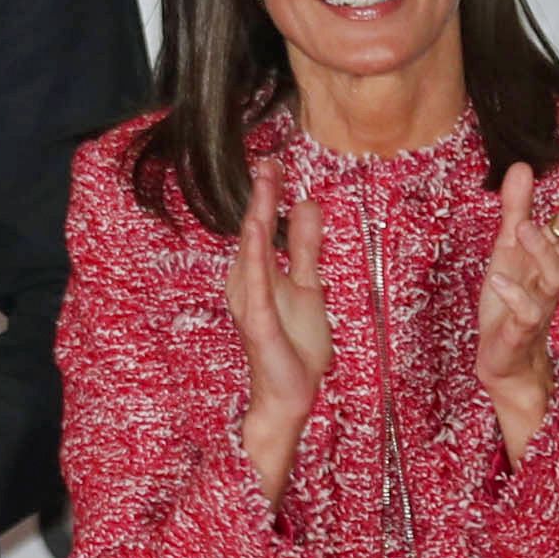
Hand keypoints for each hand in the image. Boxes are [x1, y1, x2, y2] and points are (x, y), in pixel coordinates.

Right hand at [228, 159, 332, 505]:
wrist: (290, 396)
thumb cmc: (295, 345)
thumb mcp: (309, 287)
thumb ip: (306, 248)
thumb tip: (309, 205)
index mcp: (261, 273)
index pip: (263, 226)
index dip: (269, 194)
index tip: (276, 162)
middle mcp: (249, 283)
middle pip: (253, 232)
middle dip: (261, 197)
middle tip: (269, 162)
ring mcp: (252, 303)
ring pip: (251, 254)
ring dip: (257, 219)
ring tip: (264, 188)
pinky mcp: (260, 324)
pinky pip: (257, 287)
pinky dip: (256, 260)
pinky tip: (258, 236)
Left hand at [473, 148, 558, 459]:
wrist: (505, 363)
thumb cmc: (509, 304)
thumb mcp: (507, 251)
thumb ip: (516, 211)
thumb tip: (524, 167)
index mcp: (551, 259)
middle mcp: (551, 281)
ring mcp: (538, 306)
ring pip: (553, 279)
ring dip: (542, 253)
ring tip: (526, 228)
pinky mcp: (520, 331)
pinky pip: (525, 314)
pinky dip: (514, 296)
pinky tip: (497, 278)